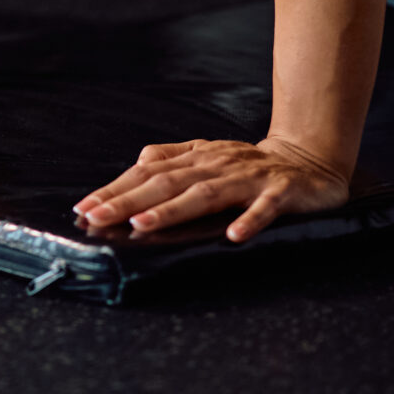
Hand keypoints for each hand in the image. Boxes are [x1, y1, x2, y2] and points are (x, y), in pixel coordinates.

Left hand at [73, 135, 350, 243]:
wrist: (309, 157)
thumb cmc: (249, 164)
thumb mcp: (208, 156)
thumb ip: (173, 158)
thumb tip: (137, 161)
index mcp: (196, 158)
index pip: (147, 174)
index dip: (115, 190)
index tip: (84, 208)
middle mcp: (216, 164)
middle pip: (166, 182)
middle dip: (128, 200)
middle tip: (96, 217)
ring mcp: (248, 177)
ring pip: (206, 194)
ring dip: (173, 209)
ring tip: (143, 225)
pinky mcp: (281, 191)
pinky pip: (264, 207)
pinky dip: (250, 221)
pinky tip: (234, 237)